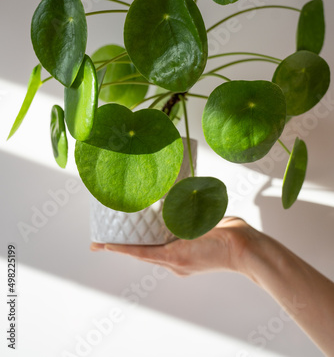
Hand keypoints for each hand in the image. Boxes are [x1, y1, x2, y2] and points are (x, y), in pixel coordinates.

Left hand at [90, 217, 258, 275]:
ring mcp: (182, 262)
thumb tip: (167, 206)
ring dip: (139, 244)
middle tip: (101, 241)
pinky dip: (157, 242)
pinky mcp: (189, 257)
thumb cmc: (226, 238)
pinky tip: (153, 232)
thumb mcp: (200, 226)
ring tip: (124, 233)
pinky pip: (167, 250)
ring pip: (154, 251)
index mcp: (175, 257)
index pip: (140, 252)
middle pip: (143, 253)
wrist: (246, 249)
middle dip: (123, 246)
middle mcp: (175, 262)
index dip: (120, 248)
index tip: (102, 244)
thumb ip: (182, 219)